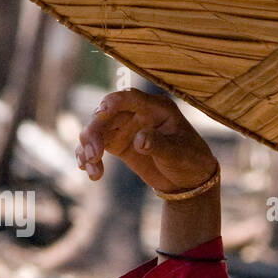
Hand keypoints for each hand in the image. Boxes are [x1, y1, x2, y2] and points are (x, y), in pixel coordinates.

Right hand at [76, 88, 217, 194]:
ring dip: (87, 148)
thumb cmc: (190, 160)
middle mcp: (136, 113)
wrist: (189, 180)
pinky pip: (96, 146)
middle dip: (94, 133)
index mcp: (156, 108)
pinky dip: (88, 158)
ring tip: (92, 169)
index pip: (130, 98)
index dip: (114, 102)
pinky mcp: (118, 144)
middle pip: (105, 116)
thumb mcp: (179, 154)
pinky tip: (90, 172)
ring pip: (96, 131)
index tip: (102, 111)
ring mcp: (125, 128)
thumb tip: (139, 140)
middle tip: (93, 155)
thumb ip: (159, 145)